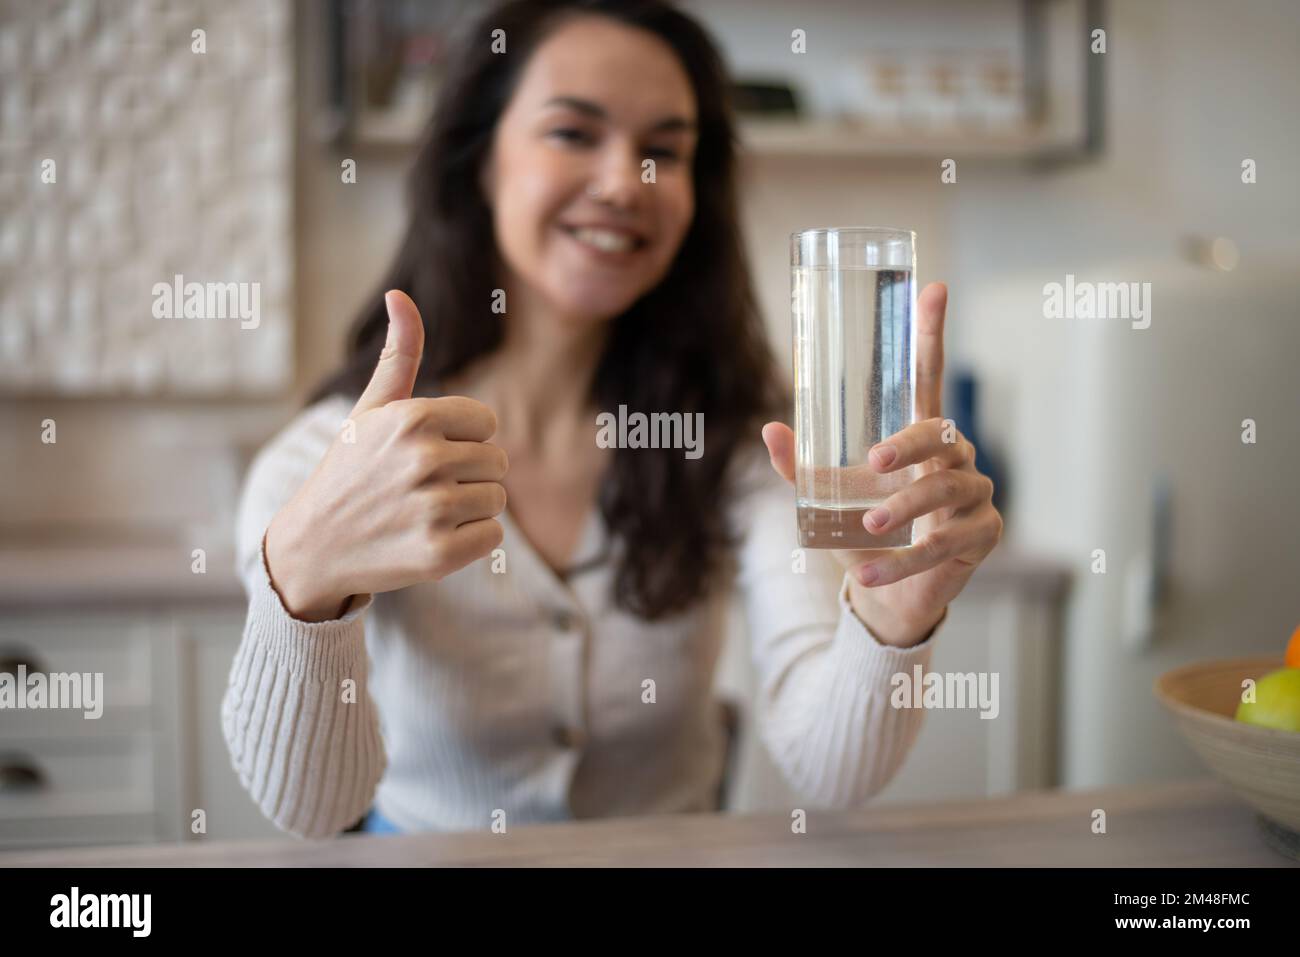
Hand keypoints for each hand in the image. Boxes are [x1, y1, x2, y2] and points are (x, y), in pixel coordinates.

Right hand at [265, 290, 509, 621]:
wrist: (312, 549)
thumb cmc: (349, 472)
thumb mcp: (369, 410)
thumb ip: (398, 355)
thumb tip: (399, 294)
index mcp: (413, 418)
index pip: (486, 423)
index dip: (461, 440)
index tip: (426, 454)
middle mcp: (424, 460)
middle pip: (497, 461)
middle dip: (467, 475)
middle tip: (421, 489)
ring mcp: (433, 509)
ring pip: (497, 499)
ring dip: (469, 509)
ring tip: (424, 513)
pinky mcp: (440, 554)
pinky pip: (492, 537)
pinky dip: (469, 542)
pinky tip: (430, 539)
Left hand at [762, 282, 1001, 646]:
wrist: (894, 597)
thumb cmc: (867, 532)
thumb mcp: (830, 499)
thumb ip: (801, 469)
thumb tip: (769, 429)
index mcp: (921, 438)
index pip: (929, 378)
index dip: (931, 334)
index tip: (933, 287)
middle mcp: (956, 458)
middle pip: (942, 435)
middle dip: (909, 446)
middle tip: (872, 462)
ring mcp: (976, 496)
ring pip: (945, 493)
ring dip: (905, 508)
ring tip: (870, 527)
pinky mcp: (983, 536)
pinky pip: (943, 546)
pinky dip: (901, 563)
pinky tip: (870, 575)